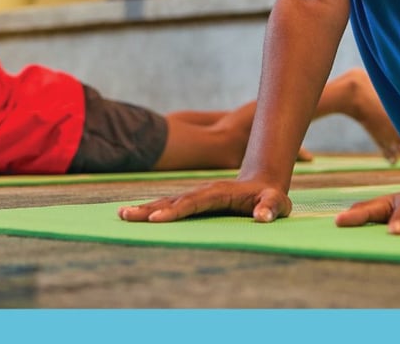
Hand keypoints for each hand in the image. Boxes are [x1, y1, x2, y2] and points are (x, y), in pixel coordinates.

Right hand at [118, 180, 290, 223]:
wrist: (262, 181)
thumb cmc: (270, 196)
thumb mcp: (277, 202)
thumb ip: (270, 207)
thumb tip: (262, 217)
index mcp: (218, 193)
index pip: (193, 203)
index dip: (175, 211)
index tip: (157, 218)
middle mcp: (202, 191)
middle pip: (172, 200)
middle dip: (149, 209)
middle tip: (126, 216)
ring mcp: (196, 194)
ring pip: (166, 201)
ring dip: (145, 208)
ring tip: (122, 215)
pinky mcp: (192, 200)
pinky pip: (169, 204)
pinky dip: (151, 209)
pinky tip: (135, 214)